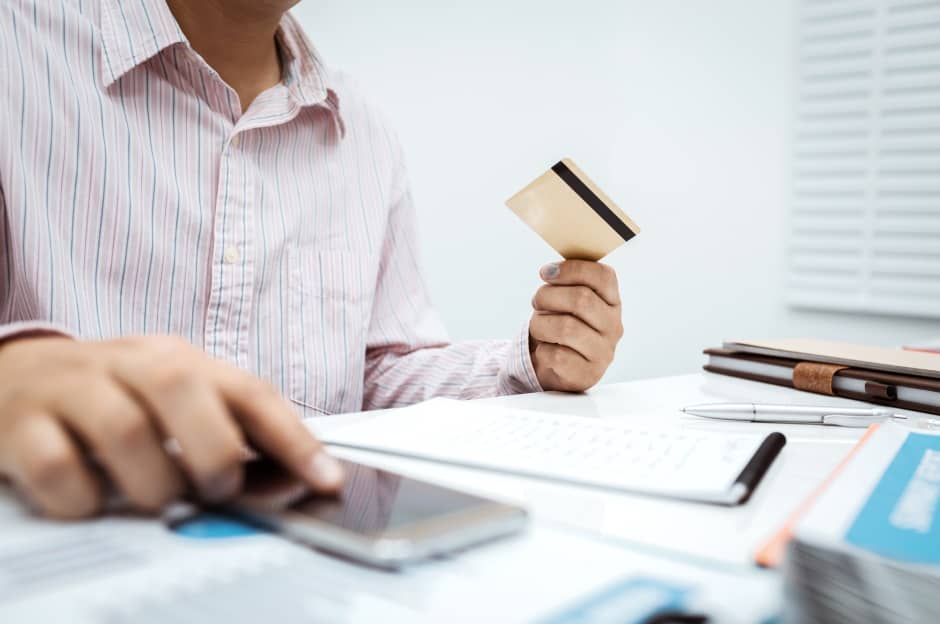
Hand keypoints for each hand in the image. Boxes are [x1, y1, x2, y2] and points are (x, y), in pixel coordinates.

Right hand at [0, 335, 343, 518]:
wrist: (15, 375)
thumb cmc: (115, 394)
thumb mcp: (176, 401)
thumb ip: (227, 431)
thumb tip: (287, 477)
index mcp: (179, 359)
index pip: (249, 390)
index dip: (293, 437)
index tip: (326, 479)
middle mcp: (128, 363)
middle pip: (183, 388)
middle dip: (214, 452)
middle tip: (216, 488)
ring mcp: (72, 389)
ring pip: (125, 428)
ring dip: (155, 482)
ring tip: (157, 497)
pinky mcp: (20, 424)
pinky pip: (58, 467)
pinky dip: (85, 498)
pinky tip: (93, 500)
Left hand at [529, 260, 623, 391]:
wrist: (558, 368)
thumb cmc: (562, 325)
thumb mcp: (569, 302)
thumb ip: (568, 283)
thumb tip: (550, 271)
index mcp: (612, 302)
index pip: (604, 276)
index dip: (572, 269)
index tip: (546, 272)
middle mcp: (614, 326)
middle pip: (582, 299)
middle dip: (548, 296)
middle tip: (536, 301)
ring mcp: (604, 352)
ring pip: (566, 328)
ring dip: (540, 323)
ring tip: (537, 326)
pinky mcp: (587, 374)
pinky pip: (556, 355)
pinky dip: (542, 350)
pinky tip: (545, 349)